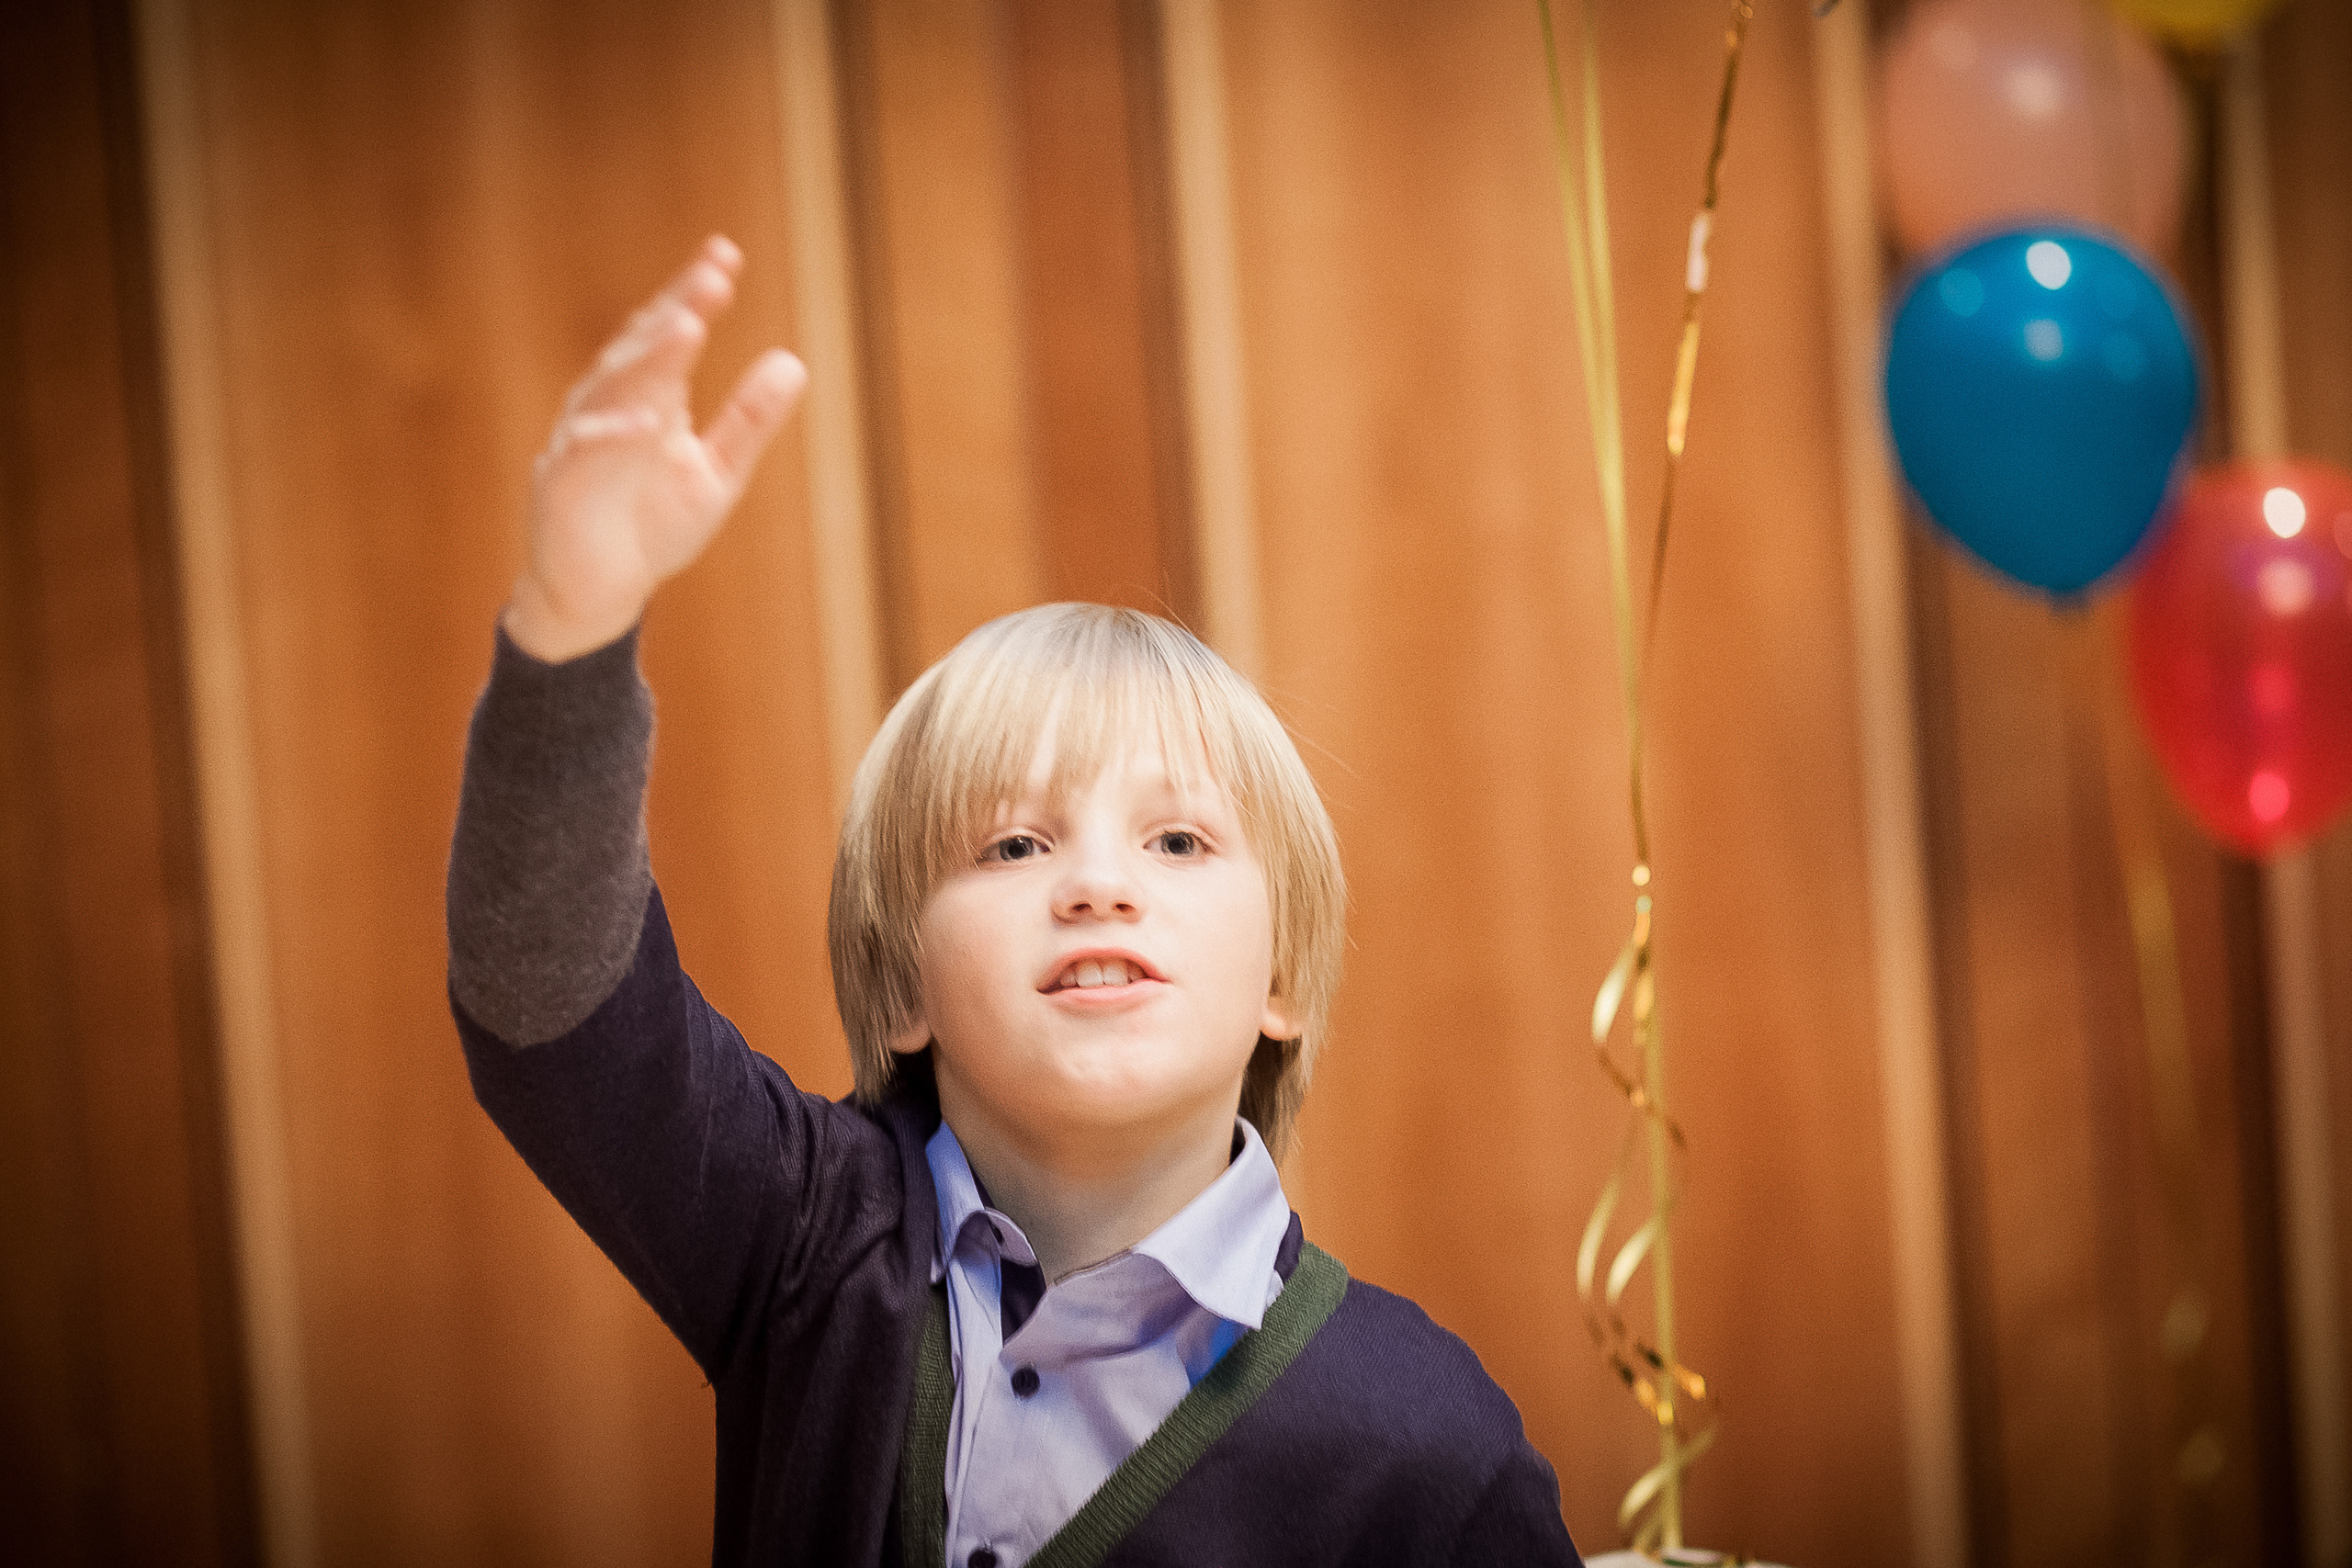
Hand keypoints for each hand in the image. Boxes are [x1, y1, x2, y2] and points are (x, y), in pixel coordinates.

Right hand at [505, 236, 807, 661]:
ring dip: (649, 359)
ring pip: (614, 390)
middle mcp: (613, 407)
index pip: (670, 331)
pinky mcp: (562, 485)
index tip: (725, 255)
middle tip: (711, 276)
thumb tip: (793, 362)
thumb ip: (749, 419)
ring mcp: (583, 442)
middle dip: (676, 311)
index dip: (693, 293)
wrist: (598, 591)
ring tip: (686, 326)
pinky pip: (585, 454)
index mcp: (650, 396)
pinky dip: (612, 436)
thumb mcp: (716, 472)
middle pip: (643, 349)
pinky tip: (646, 421)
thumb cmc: (652, 524)